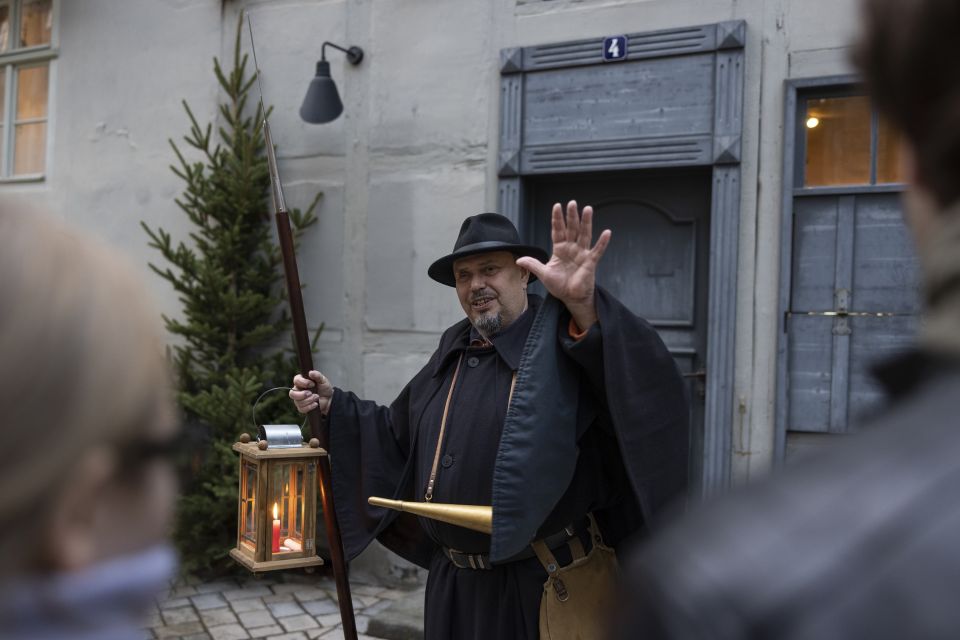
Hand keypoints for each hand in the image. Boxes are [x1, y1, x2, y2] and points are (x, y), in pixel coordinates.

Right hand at [290, 370, 332, 414]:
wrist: (329, 399)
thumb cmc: (324, 388)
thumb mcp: (323, 380)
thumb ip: (317, 375)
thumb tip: (311, 372)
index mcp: (301, 381)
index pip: (296, 380)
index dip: (303, 382)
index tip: (312, 384)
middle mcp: (298, 391)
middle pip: (292, 394)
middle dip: (302, 394)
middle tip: (310, 393)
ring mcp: (299, 400)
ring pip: (297, 402)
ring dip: (309, 400)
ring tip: (317, 397)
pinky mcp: (302, 408)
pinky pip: (302, 409)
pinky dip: (310, 406)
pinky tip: (316, 404)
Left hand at [516, 200, 610, 329]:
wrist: (571, 298)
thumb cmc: (559, 286)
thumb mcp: (544, 274)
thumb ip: (533, 265)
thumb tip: (518, 259)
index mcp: (560, 249)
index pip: (558, 231)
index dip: (557, 219)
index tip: (557, 206)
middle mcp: (572, 248)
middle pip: (572, 229)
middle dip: (572, 216)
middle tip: (572, 203)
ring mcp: (582, 254)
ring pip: (584, 235)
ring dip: (586, 222)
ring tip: (587, 209)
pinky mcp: (590, 262)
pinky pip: (597, 251)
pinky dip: (602, 242)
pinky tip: (607, 232)